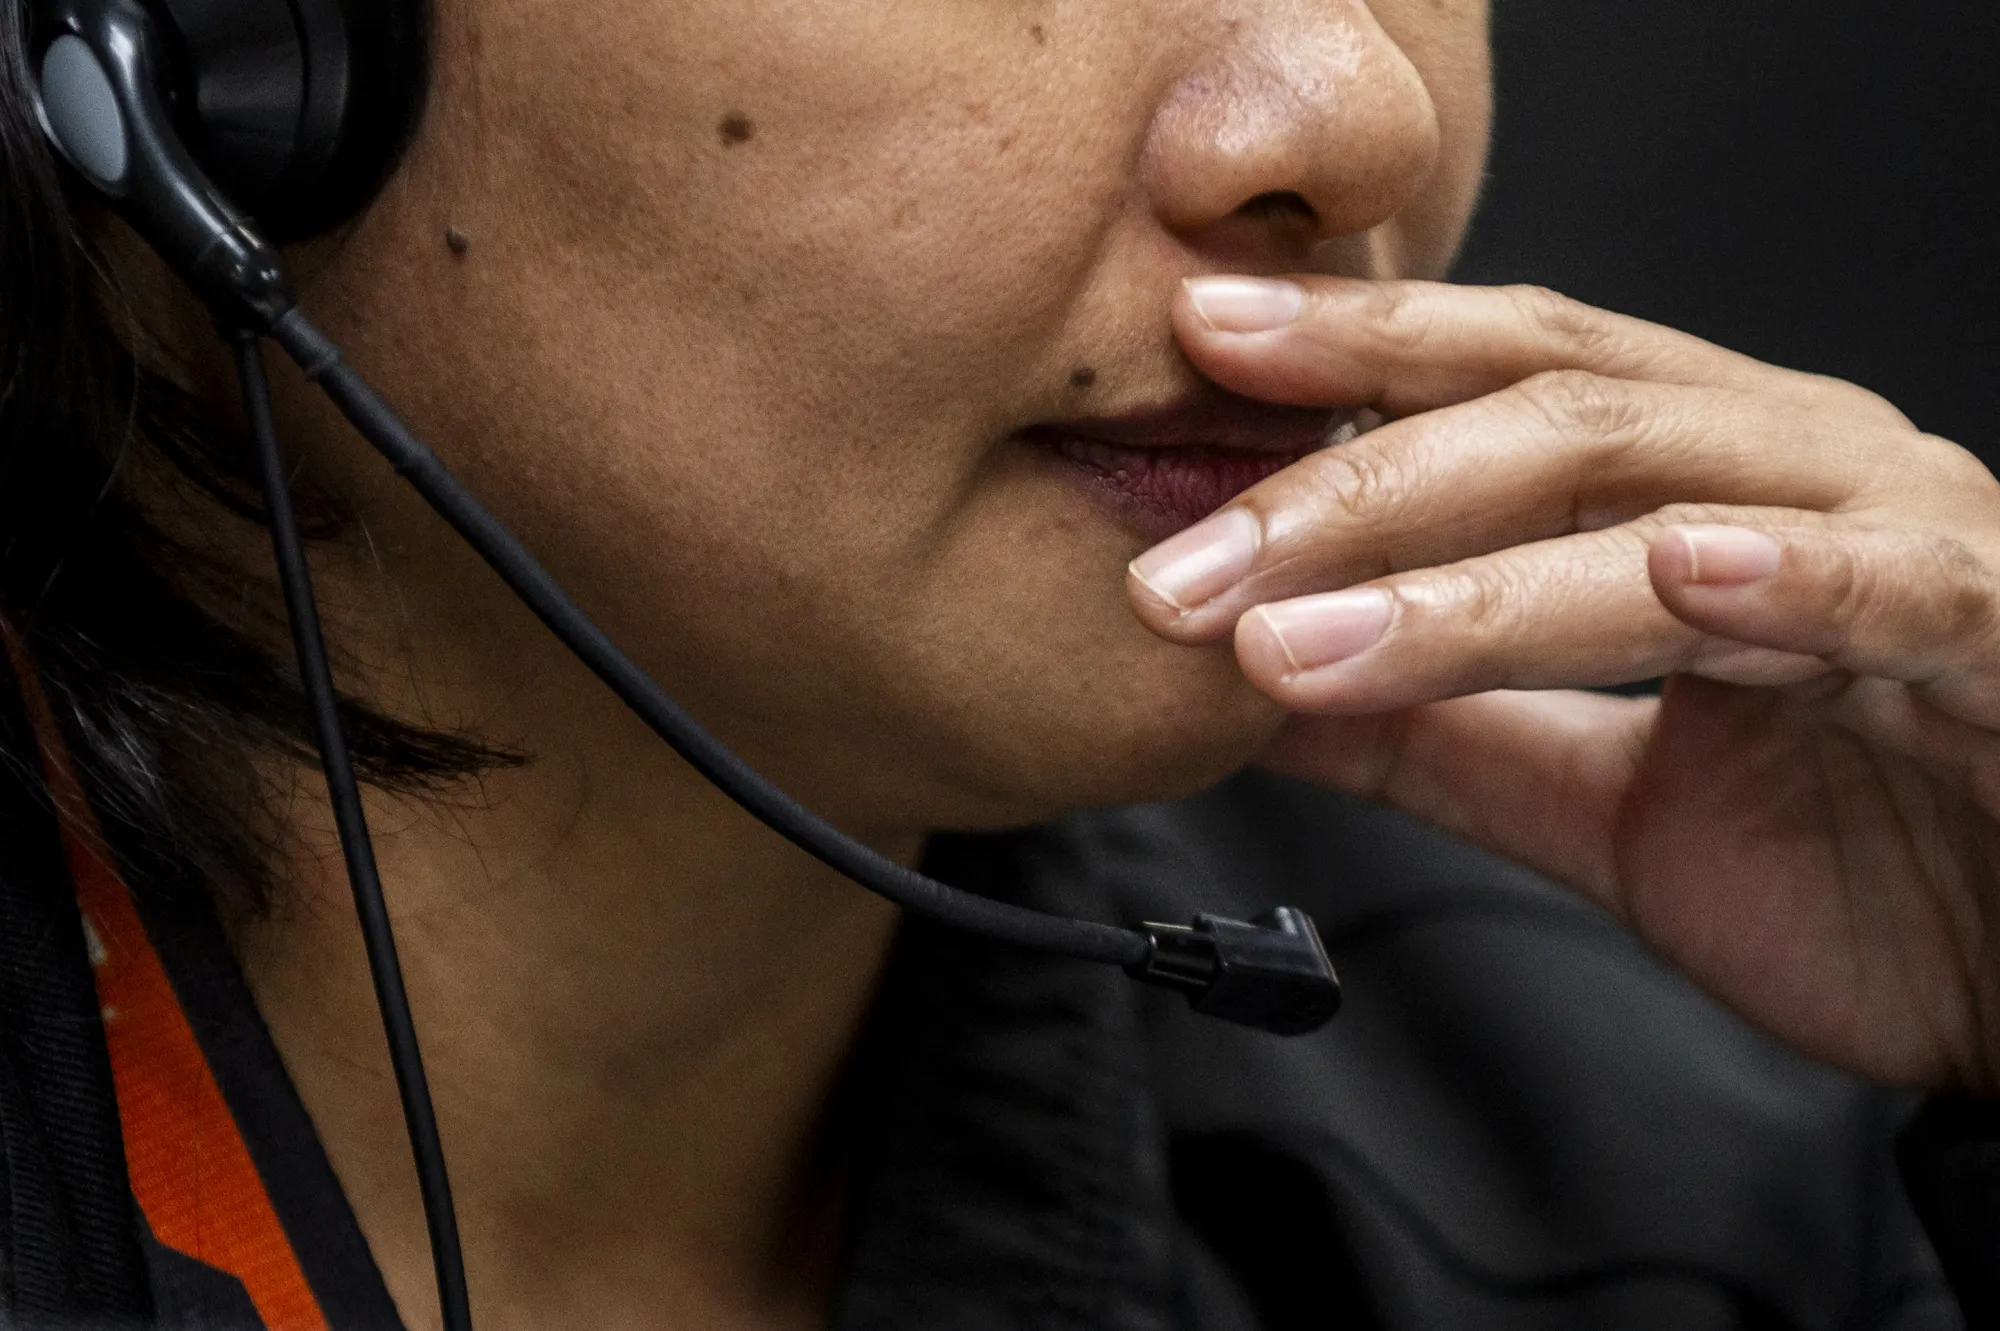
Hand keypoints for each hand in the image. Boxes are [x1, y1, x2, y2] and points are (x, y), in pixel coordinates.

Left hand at [1129, 275, 1999, 1089]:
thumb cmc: (1865, 861)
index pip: (1499, 377)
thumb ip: (1442, 736)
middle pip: (1543, 417)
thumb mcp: (1599, 800)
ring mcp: (1898, 537)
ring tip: (1296, 631)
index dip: (1349, 351)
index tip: (1192, 350)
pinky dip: (1783, 576)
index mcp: (1696, 479)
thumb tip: (1258, 682)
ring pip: (1657, 504)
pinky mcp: (1996, 634)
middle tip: (1181, 565)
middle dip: (1342, 487)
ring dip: (1461, 576)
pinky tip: (1675, 572)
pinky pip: (1881, 590)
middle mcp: (1788, 470)